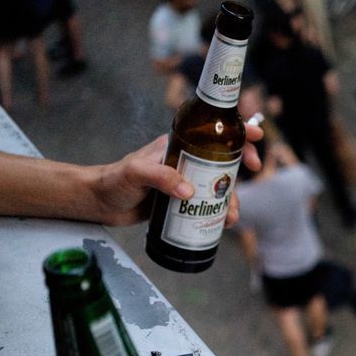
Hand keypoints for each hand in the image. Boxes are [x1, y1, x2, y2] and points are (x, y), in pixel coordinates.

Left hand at [88, 124, 262, 226]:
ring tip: (231, 215)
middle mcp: (185, 161)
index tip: (255, 137)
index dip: (238, 132)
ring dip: (231, 199)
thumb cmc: (113, 180)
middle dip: (242, 166)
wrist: (99, 203)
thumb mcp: (136, 173)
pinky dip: (219, 213)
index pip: (212, 132)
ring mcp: (185, 182)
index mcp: (177, 145)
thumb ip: (161, 177)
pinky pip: (208, 205)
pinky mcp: (182, 202)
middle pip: (223, 159)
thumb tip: (189, 193)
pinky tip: (223, 223)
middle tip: (254, 172)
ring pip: (218, 186)